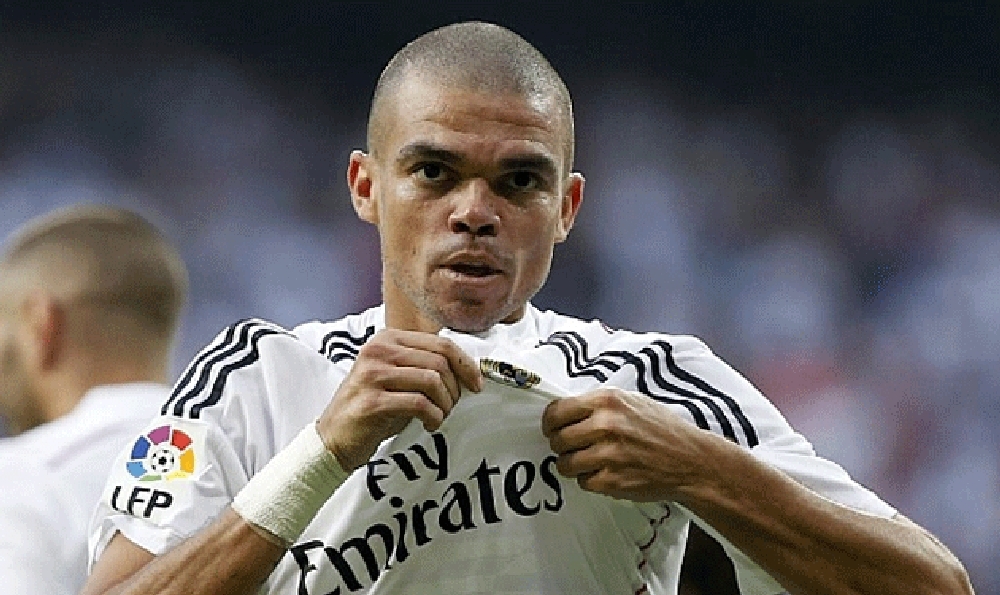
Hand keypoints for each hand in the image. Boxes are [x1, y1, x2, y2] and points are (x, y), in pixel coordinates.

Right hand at [317, 329, 481, 469]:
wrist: (334, 437)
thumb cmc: (372, 408)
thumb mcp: (397, 378)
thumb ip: (423, 366)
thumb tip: (466, 369)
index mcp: (387, 339)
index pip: (440, 343)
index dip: (465, 364)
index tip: (476, 383)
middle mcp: (378, 351)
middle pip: (439, 361)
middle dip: (456, 387)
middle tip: (453, 405)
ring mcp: (373, 374)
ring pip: (432, 381)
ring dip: (445, 404)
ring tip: (440, 416)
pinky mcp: (372, 401)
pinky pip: (419, 404)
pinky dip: (434, 416)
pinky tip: (430, 424)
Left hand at [541, 388, 714, 501]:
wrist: (691, 460)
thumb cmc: (662, 429)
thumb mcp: (631, 402)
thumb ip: (597, 405)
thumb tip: (564, 412)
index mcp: (607, 401)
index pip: (556, 412)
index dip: (550, 423)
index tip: (553, 429)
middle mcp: (605, 425)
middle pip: (557, 440)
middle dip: (561, 446)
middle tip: (574, 447)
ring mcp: (609, 455)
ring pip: (565, 464)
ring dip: (573, 465)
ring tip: (590, 461)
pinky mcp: (613, 481)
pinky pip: (583, 483)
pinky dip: (591, 480)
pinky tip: (607, 473)